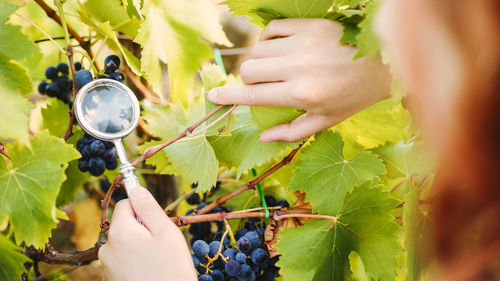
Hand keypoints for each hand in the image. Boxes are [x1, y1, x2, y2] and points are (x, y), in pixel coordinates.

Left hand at [98, 188, 196, 280]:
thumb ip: (149, 208)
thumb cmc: (171, 268)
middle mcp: (107, 247)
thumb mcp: (166, 232)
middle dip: (141, 227)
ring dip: (139, 243)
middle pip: (124, 222)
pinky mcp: (112, 276)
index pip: (125, 203)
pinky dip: (135, 258)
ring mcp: (107, 264)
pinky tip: (150, 269)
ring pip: (125, 240)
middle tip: (160, 243)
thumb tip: (136, 189)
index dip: (143, 209)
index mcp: (120, 232)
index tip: (157, 222)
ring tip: (156, 259)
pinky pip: (124, 257)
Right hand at [208, 18, 391, 141]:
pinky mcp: (310, 24)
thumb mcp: (327, 121)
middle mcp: (299, 67)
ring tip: (275, 68)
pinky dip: (269, 40)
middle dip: (248, 80)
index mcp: (303, 94)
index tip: (213, 96)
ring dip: (259, 61)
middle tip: (262, 85)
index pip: (254, 95)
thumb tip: (262, 138)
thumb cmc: (356, 96)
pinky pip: (272, 29)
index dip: (229, 97)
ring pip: (258, 50)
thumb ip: (292, 132)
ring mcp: (304, 42)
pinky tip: (280, 49)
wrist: (386, 62)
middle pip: (249, 70)